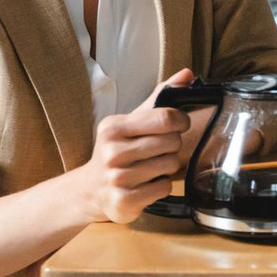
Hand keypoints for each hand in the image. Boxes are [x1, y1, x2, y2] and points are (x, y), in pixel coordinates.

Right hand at [71, 69, 192, 223]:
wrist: (89, 189)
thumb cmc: (117, 150)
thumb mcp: (132, 121)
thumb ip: (160, 97)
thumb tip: (187, 74)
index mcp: (113, 127)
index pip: (165, 117)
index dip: (181, 120)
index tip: (180, 125)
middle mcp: (112, 152)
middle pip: (172, 142)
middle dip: (172, 146)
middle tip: (159, 150)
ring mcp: (117, 179)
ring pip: (170, 166)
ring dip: (167, 167)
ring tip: (151, 167)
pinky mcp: (124, 202)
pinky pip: (164, 188)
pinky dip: (161, 186)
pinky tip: (146, 184)